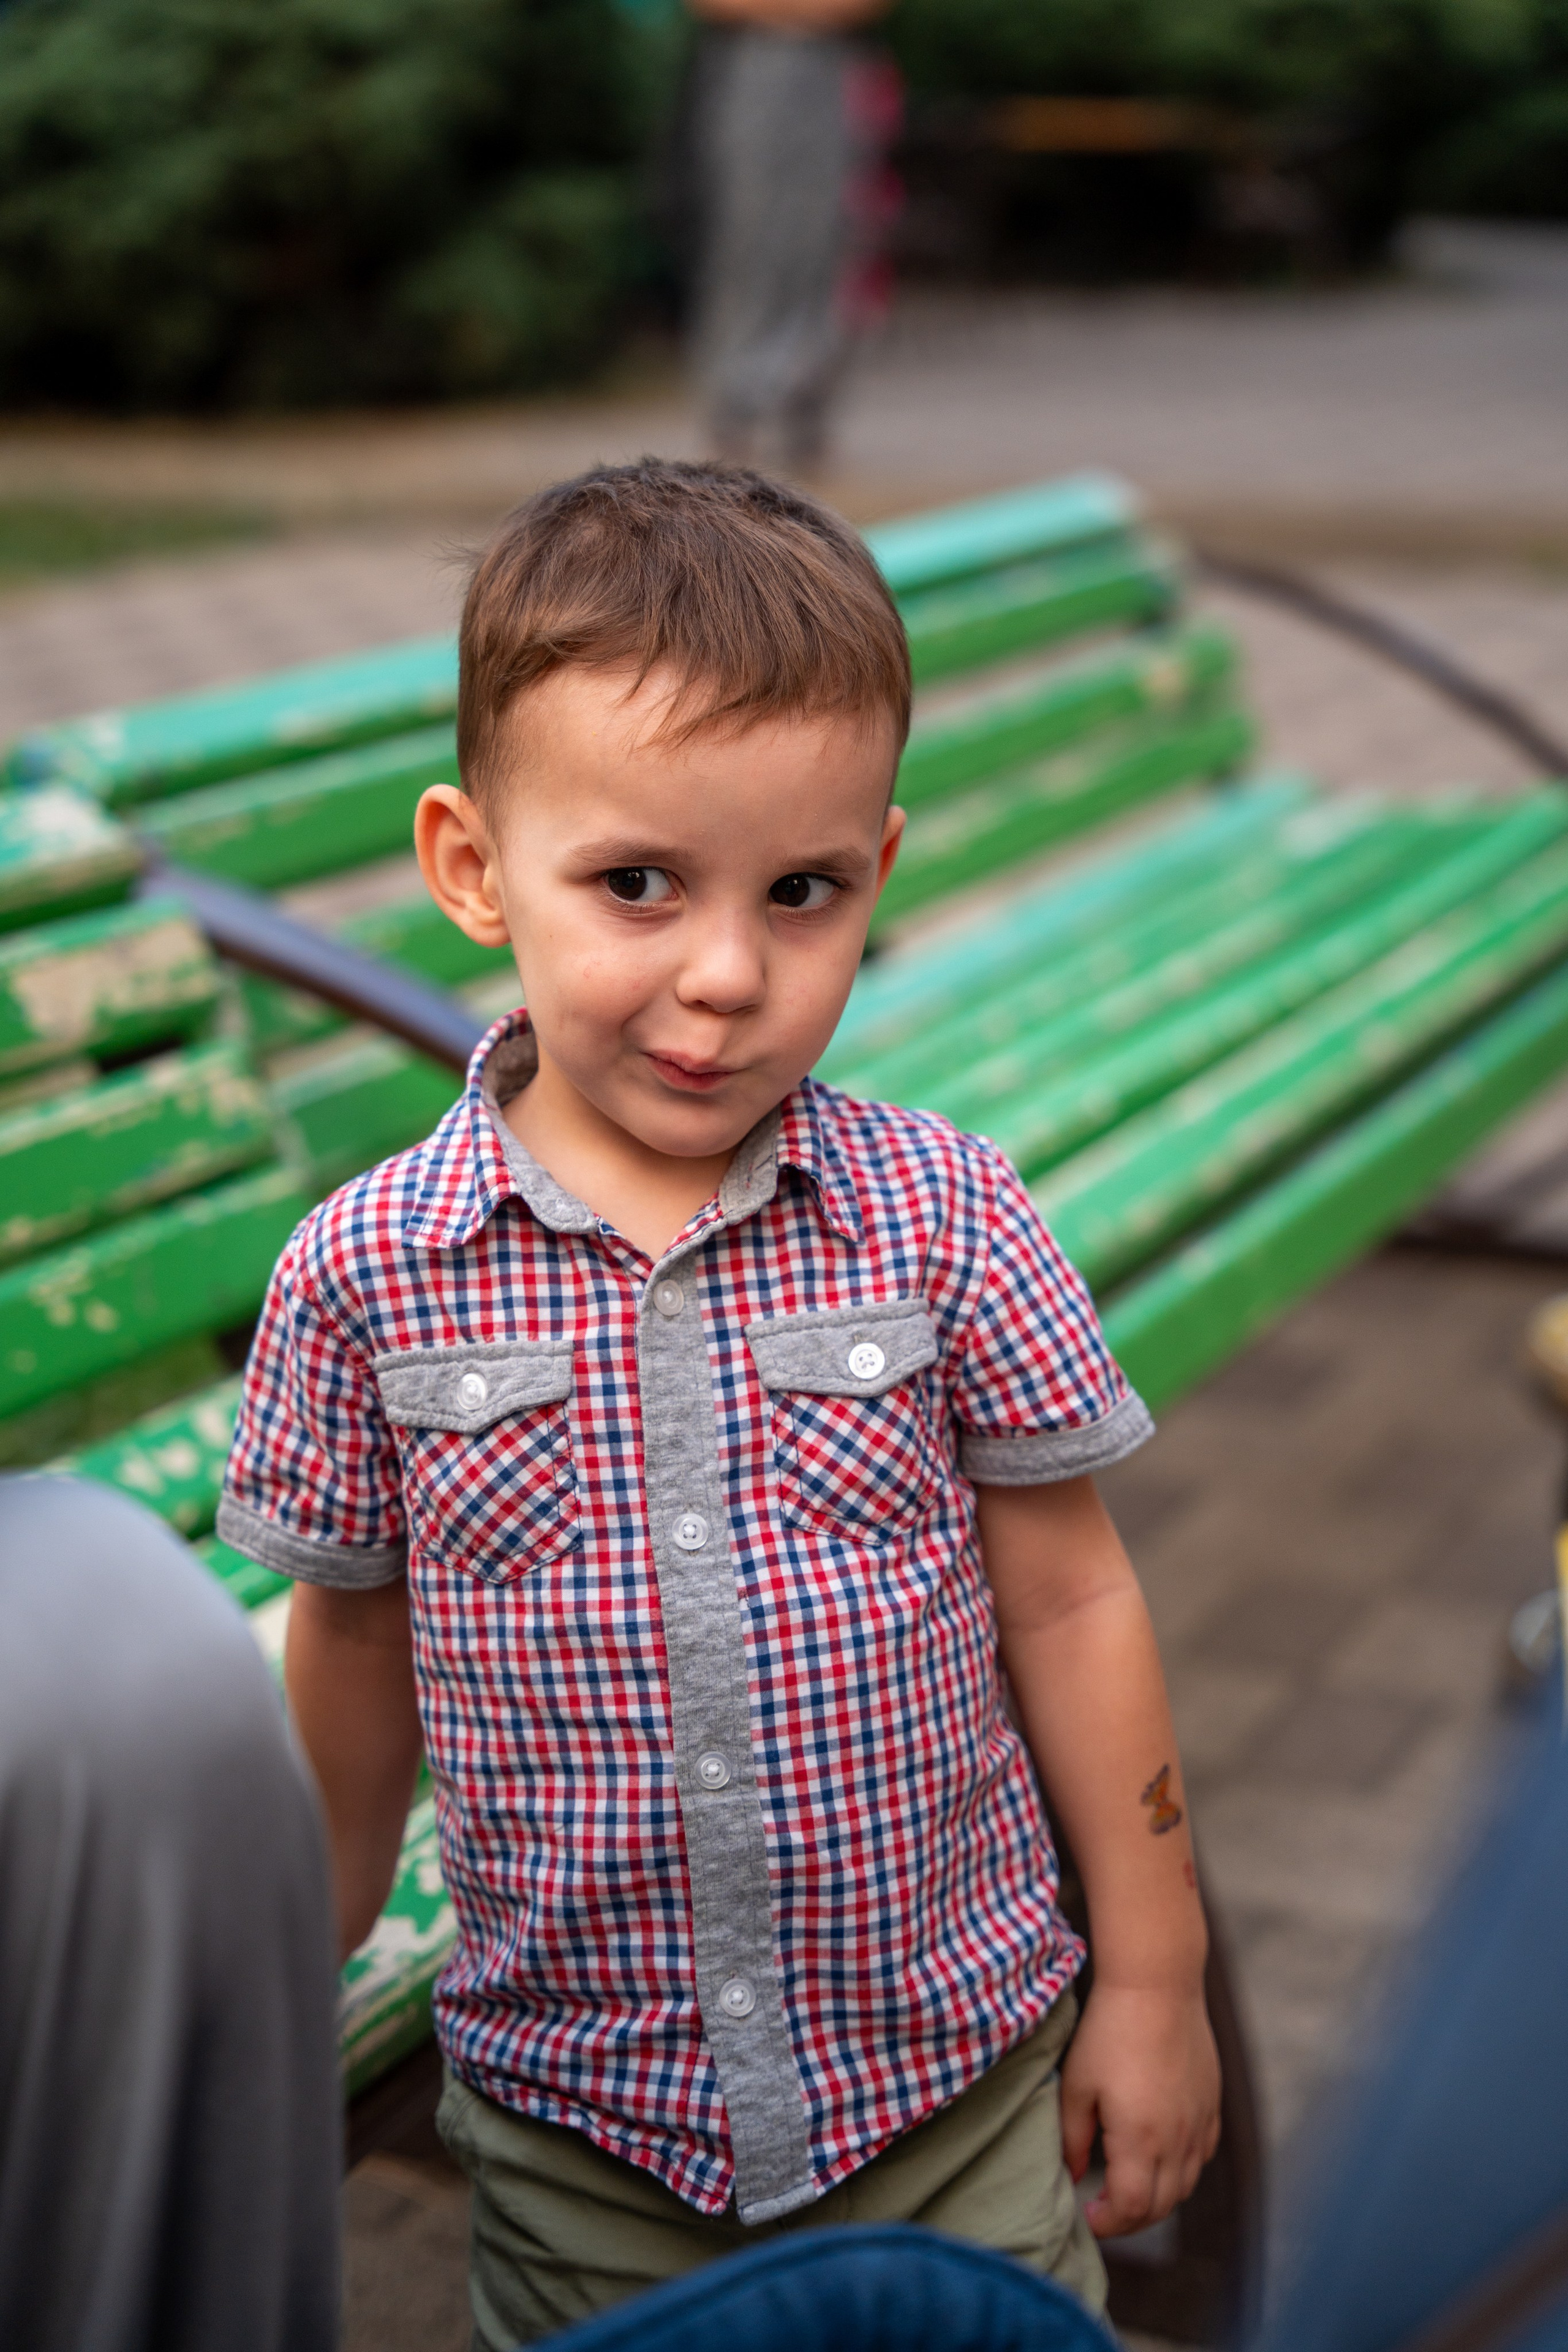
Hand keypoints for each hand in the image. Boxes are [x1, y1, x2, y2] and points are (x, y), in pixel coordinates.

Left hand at [1060, 1980, 1220, 2236]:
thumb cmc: (1109, 2031)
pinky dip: (1183, 2170)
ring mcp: (1199, 2123)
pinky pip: (1202, 2155)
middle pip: (1161, 2206)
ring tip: (1129, 2188)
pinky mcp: (1211, 2104)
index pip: (1131, 2208)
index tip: (1088, 2216)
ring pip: (1186, 2186)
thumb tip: (1074, 2176)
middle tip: (1104, 2211)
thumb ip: (1072, 2138)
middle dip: (1130, 2220)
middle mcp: (1177, 2140)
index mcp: (1140, 2139)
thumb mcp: (1077, 2084)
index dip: (1108, 2224)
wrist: (1157, 1985)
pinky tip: (1161, 2156)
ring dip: (1158, 2199)